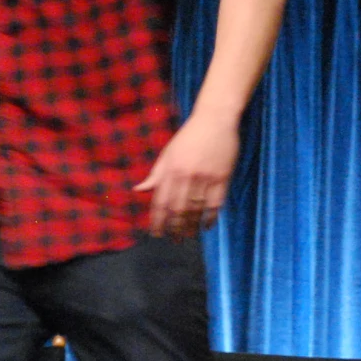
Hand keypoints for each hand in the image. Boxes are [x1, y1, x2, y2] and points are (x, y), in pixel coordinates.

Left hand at [135, 112, 239, 239]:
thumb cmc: (189, 136)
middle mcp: (186, 176)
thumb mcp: (168, 153)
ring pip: (196, 209)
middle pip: (178, 209)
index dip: (158, 220)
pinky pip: (215, 203)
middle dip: (174, 227)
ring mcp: (205, 178)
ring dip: (191, 226)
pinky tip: (206, 226)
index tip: (156, 233)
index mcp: (170, 170)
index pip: (160, 201)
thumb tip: (138, 190)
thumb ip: (155, 174)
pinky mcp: (222, 178)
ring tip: (188, 236)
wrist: (215, 119)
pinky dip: (210, 217)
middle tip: (174, 240)